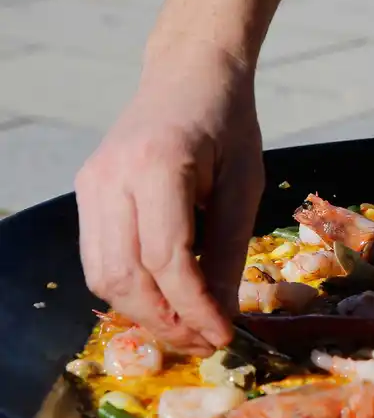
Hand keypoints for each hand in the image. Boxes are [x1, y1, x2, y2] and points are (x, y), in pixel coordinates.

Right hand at [76, 42, 262, 353]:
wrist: (189, 75)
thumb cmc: (228, 124)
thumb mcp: (245, 183)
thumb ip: (230, 247)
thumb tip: (224, 311)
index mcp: (158, 166)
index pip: (166, 259)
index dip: (193, 306)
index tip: (223, 334)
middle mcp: (111, 177)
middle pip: (125, 275)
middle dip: (165, 320)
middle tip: (205, 342)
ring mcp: (90, 184)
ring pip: (102, 274)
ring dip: (142, 312)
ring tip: (186, 329)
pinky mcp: (85, 191)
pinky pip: (98, 256)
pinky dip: (127, 288)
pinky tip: (162, 300)